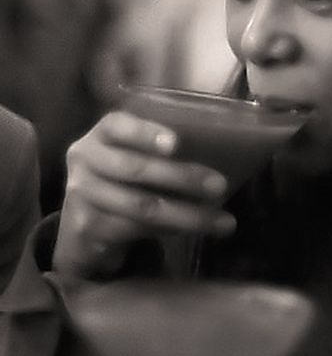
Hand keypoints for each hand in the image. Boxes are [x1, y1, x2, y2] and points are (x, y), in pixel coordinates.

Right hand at [53, 111, 235, 278]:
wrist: (85, 221)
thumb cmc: (125, 179)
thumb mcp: (135, 155)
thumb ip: (163, 151)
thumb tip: (225, 154)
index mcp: (101, 135)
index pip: (117, 125)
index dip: (145, 133)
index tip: (176, 143)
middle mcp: (85, 160)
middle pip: (136, 169)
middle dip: (182, 178)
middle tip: (220, 186)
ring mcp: (82, 195)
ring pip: (142, 206)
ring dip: (188, 215)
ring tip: (224, 222)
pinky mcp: (89, 227)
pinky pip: (137, 229)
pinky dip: (171, 230)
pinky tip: (194, 230)